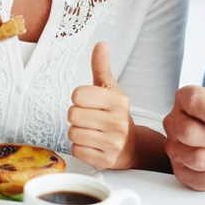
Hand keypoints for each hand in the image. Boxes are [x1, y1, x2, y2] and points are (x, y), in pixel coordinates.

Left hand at [67, 42, 136, 169]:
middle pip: (72, 115)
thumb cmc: (115, 113)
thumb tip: (101, 44)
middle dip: (76, 116)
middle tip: (88, 117)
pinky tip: (92, 143)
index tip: (88, 102)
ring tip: (90, 130)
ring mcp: (112, 143)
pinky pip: (77, 150)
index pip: (78, 95)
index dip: (79, 98)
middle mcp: (117, 122)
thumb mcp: (110, 88)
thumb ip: (101, 67)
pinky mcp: (105, 160)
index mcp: (118, 101)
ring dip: (77, 132)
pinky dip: (80, 147)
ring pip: (72, 133)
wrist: (131, 145)